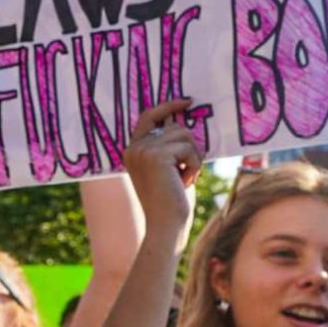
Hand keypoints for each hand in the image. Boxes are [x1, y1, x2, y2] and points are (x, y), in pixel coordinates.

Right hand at [127, 99, 200, 239]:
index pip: (149, 116)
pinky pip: (188, 148)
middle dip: (190, 147)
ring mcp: (143, 151)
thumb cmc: (171, 202)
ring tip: (186, 179)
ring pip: (184, 135)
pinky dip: (195, 165)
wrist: (165, 225)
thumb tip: (184, 120)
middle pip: (174, 126)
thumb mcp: (168, 169)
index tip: (187, 101)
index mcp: (133, 151)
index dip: (168, 106)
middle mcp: (134, 148)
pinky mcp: (156, 156)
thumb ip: (170, 147)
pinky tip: (186, 182)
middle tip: (188, 171)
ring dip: (193, 157)